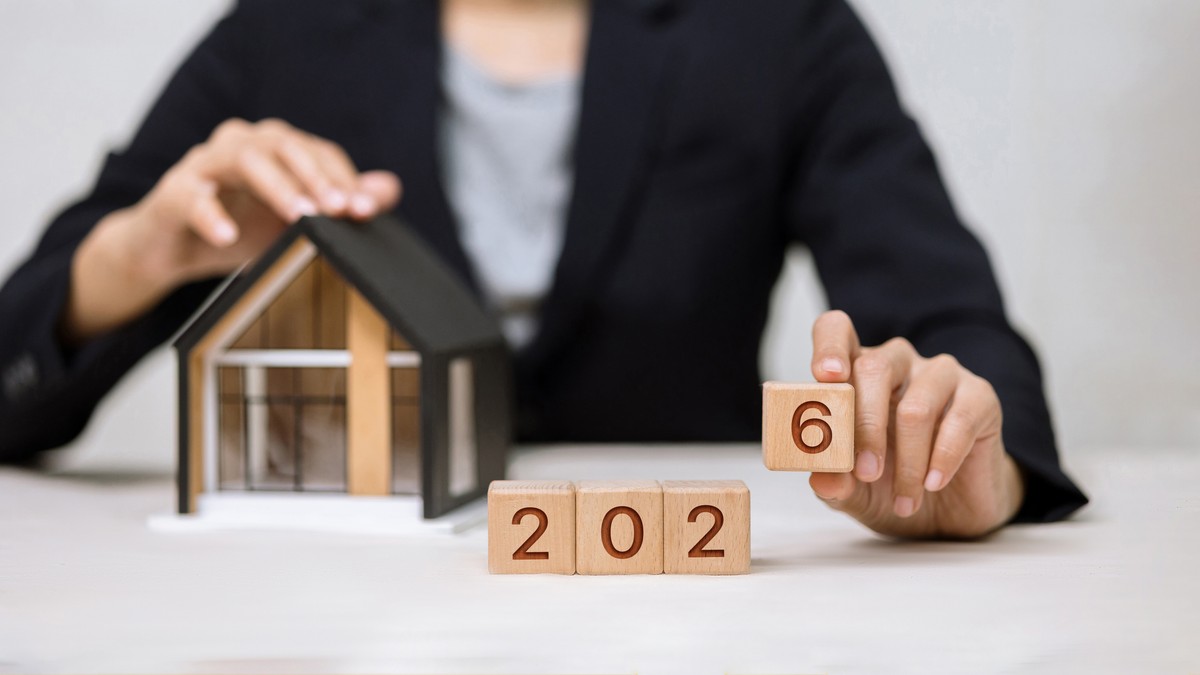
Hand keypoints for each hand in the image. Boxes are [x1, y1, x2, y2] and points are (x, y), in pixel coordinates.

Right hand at [63, 118, 400, 341]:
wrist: (170, 250)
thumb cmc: (238, 227)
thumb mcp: (296, 221)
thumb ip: (340, 203)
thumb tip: (389, 189)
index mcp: (274, 149)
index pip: (317, 151)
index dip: (344, 178)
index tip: (365, 210)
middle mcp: (241, 145)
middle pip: (284, 145)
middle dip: (317, 176)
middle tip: (339, 209)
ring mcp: (204, 165)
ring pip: (243, 159)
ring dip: (277, 187)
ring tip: (300, 218)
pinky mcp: (172, 193)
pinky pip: (191, 197)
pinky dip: (211, 215)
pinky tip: (228, 237)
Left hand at [806, 310, 1024, 538]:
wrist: (952, 510)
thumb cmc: (892, 486)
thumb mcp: (855, 493)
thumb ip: (835, 485)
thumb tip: (823, 478)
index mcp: (855, 373)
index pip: (836, 332)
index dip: (829, 348)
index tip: (825, 377)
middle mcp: (896, 362)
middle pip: (873, 368)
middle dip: (865, 427)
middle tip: (866, 473)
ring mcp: (939, 375)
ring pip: (915, 407)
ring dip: (907, 462)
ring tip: (904, 502)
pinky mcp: (979, 396)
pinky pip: (959, 422)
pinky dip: (942, 459)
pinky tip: (933, 484)